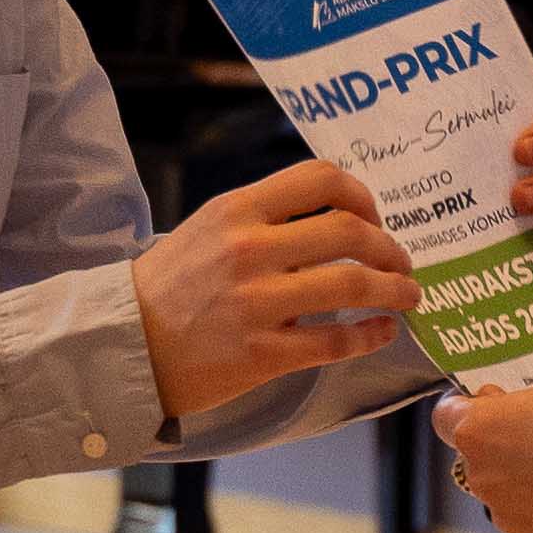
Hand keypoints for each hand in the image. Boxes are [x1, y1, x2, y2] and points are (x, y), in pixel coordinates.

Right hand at [132, 158, 415, 420]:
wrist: (124, 345)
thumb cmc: (170, 285)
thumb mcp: (209, 227)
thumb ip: (265, 216)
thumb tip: (335, 216)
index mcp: (238, 210)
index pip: (321, 179)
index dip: (363, 195)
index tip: (375, 217)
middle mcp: (249, 249)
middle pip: (349, 231)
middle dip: (390, 248)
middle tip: (402, 263)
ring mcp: (256, 303)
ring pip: (353, 284)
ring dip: (395, 290)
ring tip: (408, 296)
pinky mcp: (262, 353)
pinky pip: (335, 340)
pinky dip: (371, 334)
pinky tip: (382, 330)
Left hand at [434, 371, 532, 532]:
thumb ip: (517, 409)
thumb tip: (508, 420)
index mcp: (477, 431)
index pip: (447, 419)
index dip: (472, 410)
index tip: (497, 406)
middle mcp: (482, 478)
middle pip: (479, 463)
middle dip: (505, 452)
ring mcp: (512, 519)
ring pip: (509, 500)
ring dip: (529, 488)